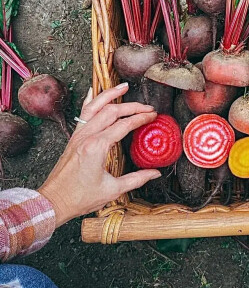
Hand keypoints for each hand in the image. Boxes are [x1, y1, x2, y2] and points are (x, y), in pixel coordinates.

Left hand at [39, 83, 159, 226]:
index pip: (124, 125)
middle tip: (147, 107)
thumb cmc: (80, 197)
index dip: (140, 118)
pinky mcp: (74, 138)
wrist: (54, 201)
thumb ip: (137, 179)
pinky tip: (95, 91)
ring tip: (123, 87)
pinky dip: (91, 100)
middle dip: (132, 106)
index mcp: (97, 147)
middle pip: (112, 111)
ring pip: (95, 106)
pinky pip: (83, 113)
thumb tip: (155, 174)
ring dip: (110, 94)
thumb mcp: (113, 190)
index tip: (152, 115)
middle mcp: (87, 136)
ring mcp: (79, 135)